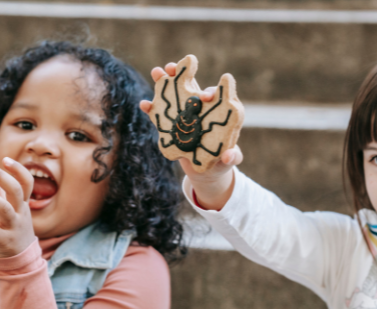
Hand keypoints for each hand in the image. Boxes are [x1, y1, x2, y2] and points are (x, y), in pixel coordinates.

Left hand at [0, 158, 35, 258]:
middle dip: (3, 177)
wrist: (20, 259)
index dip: (18, 170)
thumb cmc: (12, 228)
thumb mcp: (8, 208)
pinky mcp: (4, 241)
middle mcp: (21, 214)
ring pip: (5, 209)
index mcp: (23, 204)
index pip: (27, 183)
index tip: (4, 159)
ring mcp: (14, 228)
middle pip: (17, 191)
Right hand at [139, 63, 242, 209]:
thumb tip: (229, 155)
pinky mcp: (172, 125)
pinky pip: (161, 115)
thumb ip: (232, 158)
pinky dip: (152, 109)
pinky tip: (144, 104)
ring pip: (175, 95)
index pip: (216, 99)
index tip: (204, 96)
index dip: (209, 93)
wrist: (204, 172)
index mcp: (219, 115)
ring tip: (156, 72)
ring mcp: (185, 116)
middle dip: (182, 75)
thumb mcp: (228, 162)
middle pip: (192, 88)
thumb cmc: (221, 163)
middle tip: (171, 67)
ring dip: (164, 82)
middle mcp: (201, 111)